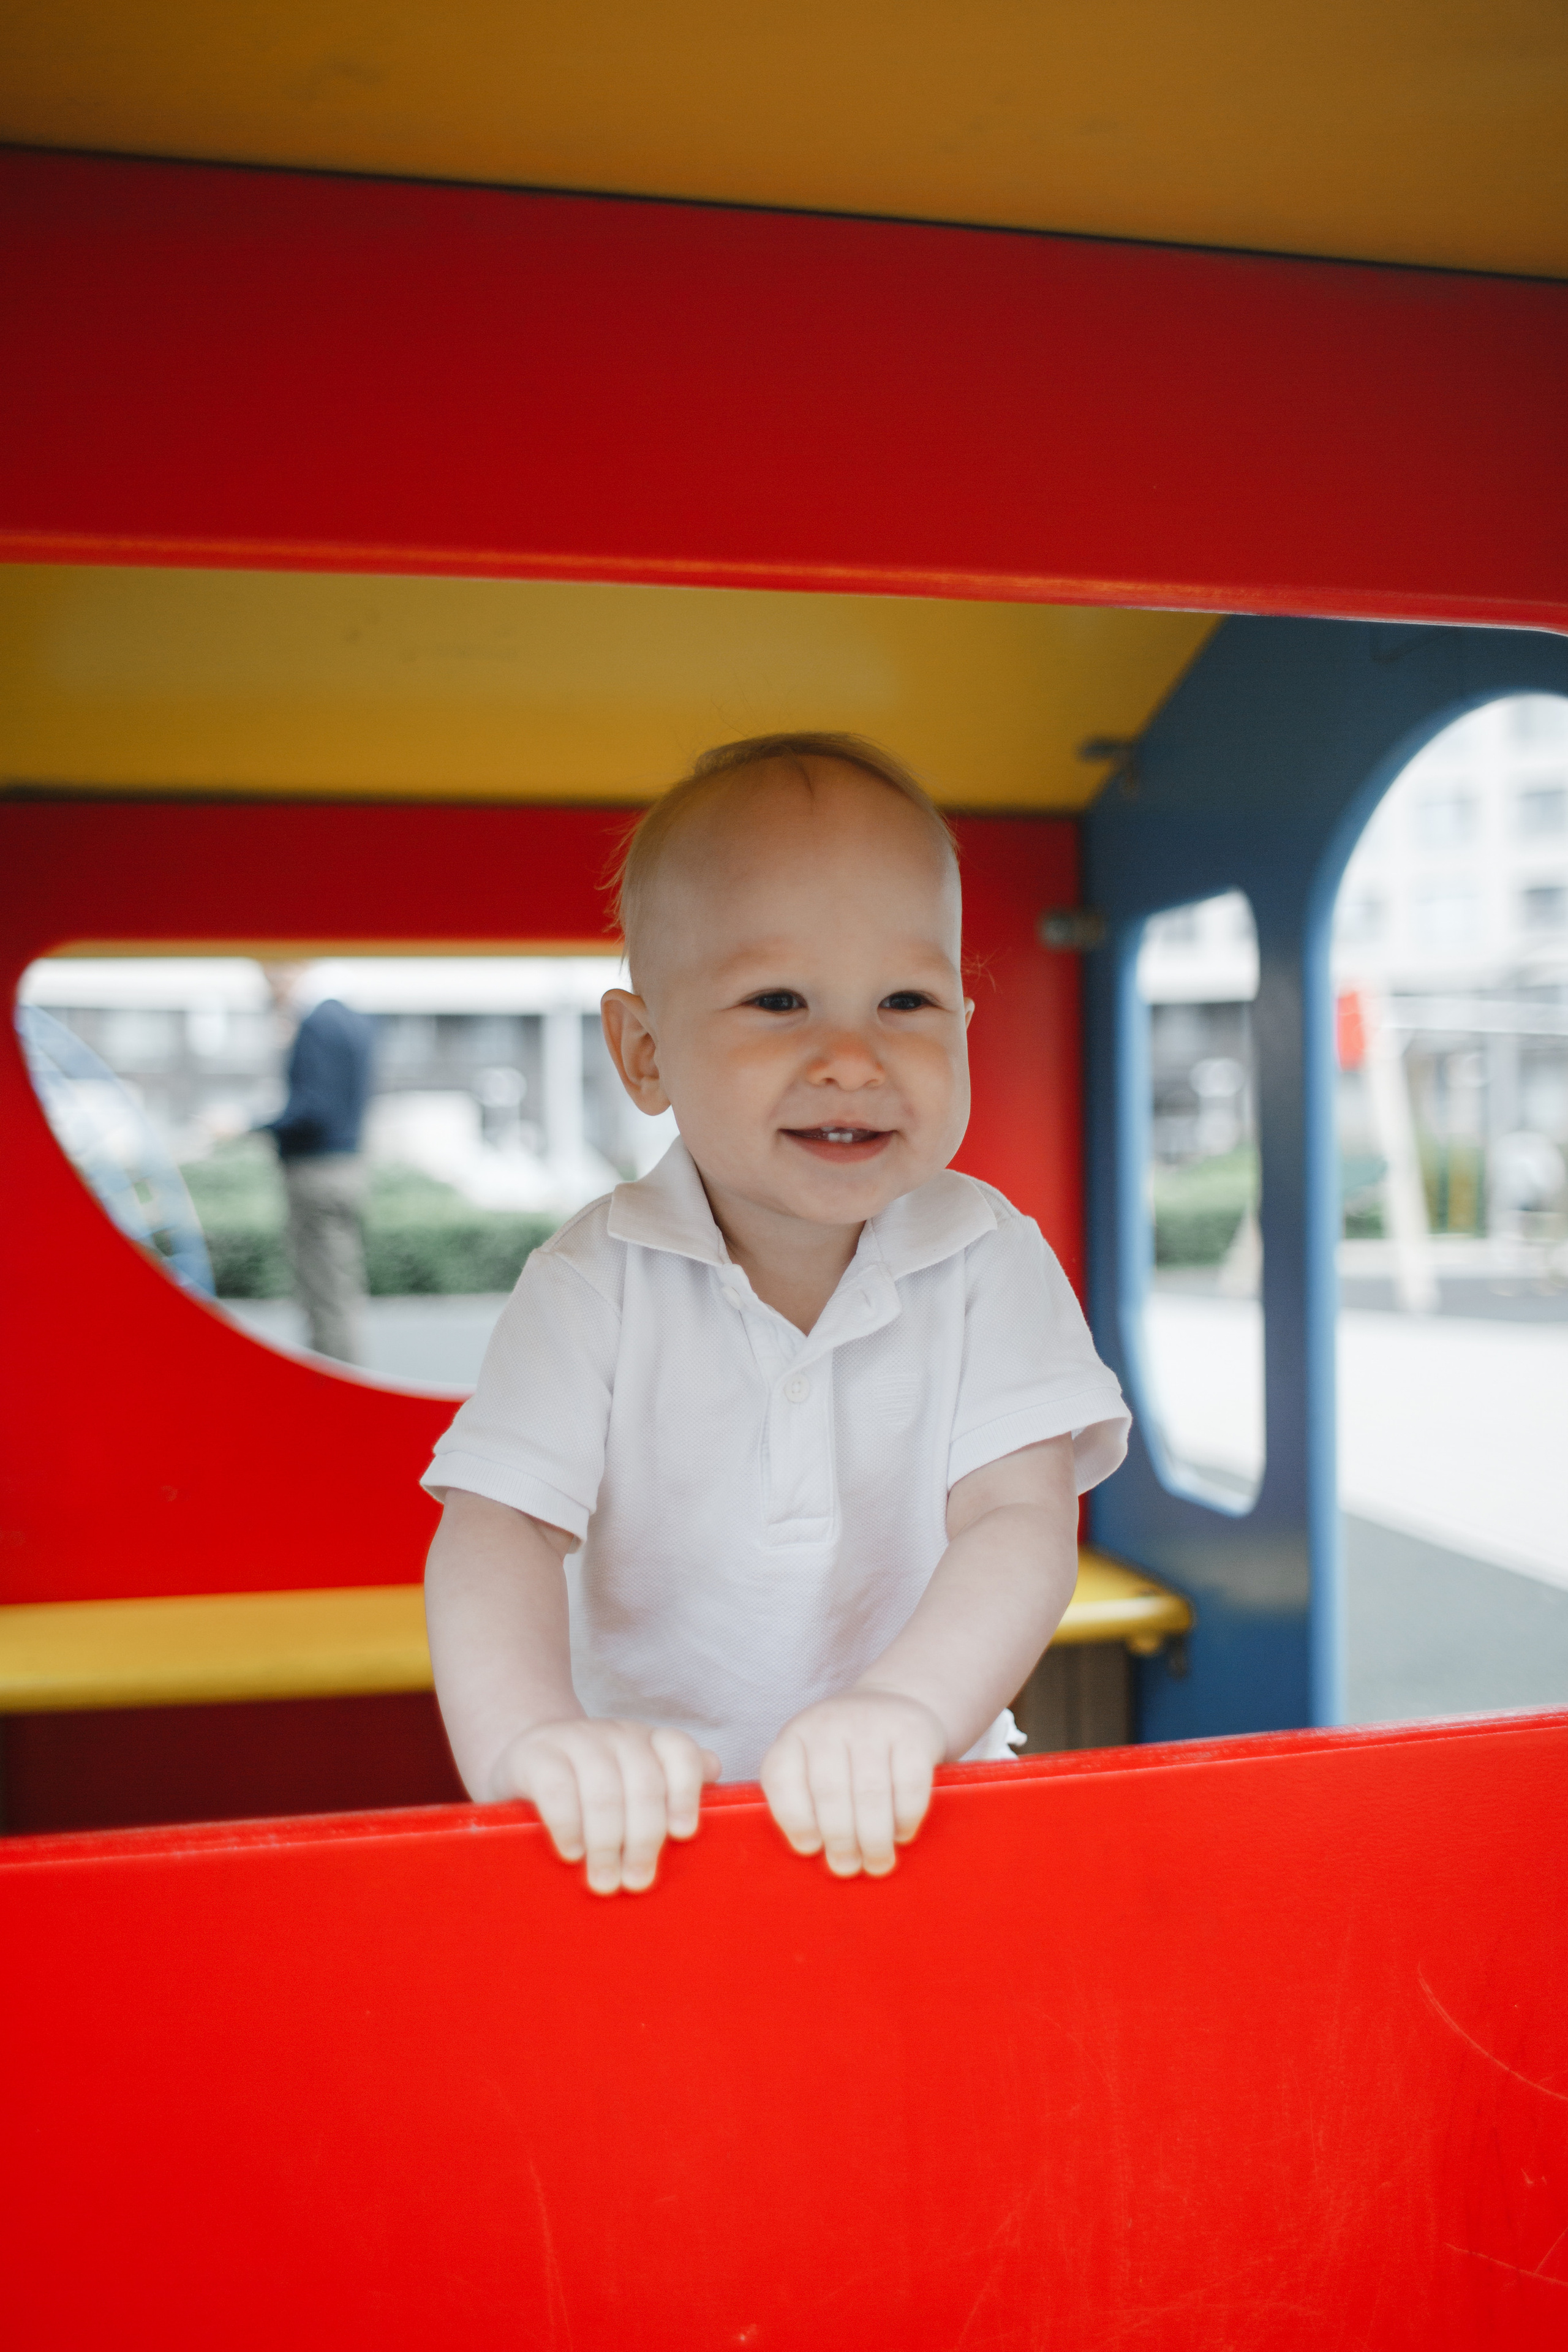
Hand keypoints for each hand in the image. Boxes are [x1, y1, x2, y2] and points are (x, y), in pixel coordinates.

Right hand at [488, 1718, 719, 1894]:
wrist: (523, 1759)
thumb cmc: (591, 1788)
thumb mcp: (633, 1784)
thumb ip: (673, 1782)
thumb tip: (715, 1772)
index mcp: (648, 1743)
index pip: (679, 1753)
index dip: (686, 1792)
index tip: (684, 1834)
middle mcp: (617, 1736)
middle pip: (644, 1782)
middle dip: (644, 1838)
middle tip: (637, 1883)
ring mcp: (575, 1740)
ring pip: (604, 1789)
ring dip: (607, 1842)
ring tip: (605, 1883)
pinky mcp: (534, 1755)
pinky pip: (557, 1788)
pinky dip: (569, 1824)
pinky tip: (572, 1853)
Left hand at [760, 1689, 947, 1877]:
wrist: (895, 1701)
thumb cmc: (847, 1754)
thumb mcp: (814, 1762)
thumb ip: (806, 1800)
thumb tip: (814, 1857)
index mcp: (795, 1736)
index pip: (782, 1779)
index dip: (794, 1821)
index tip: (809, 1849)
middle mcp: (830, 1723)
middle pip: (830, 1792)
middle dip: (839, 1841)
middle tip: (848, 1868)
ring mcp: (873, 1723)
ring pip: (870, 1793)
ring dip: (874, 1840)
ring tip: (877, 1864)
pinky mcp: (913, 1732)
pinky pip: (909, 1786)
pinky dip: (905, 1819)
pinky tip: (902, 1834)